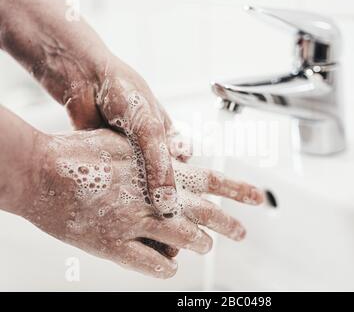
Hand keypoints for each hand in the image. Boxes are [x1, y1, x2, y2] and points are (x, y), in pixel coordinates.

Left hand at [0, 0, 189, 215]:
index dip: (188, 194)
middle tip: (162, 223)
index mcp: (169, 138)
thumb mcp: (147, 128)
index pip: (186, 173)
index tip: (185, 215)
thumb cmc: (122, 91)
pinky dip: (116, 194)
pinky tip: (115, 208)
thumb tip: (168, 199)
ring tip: (139, 222)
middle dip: (161, 202)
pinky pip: (115, 183)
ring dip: (138, 201)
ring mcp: (128, 156)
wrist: (82, 78)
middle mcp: (150, 149)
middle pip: (161, 183)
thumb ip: (158, 163)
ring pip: (137, 186)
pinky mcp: (106, 161)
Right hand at [21, 129, 262, 277]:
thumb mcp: (124, 142)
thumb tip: (180, 151)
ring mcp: (137, 223)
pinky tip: (170, 265)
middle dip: (228, 224)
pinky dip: (165, 266)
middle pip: (206, 214)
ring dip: (197, 244)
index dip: (238, 189)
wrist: (40, 172)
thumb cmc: (77, 152)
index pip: (211, 179)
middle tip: (241, 232)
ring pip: (184, 240)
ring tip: (204, 246)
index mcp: (159, 170)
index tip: (258, 198)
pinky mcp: (115, 246)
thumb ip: (154, 151)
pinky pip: (153, 264)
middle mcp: (155, 197)